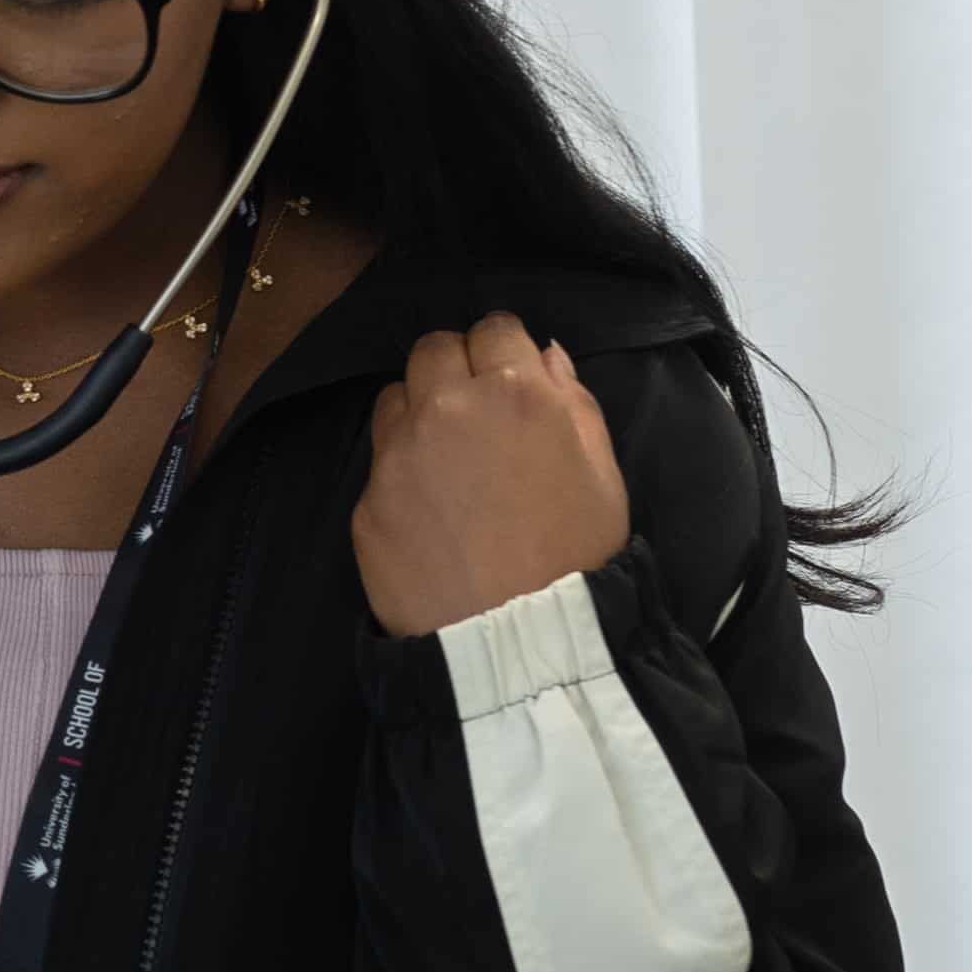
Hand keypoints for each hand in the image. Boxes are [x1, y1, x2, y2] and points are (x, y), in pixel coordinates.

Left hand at [352, 315, 629, 637]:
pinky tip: (427, 510)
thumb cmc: (578, 556)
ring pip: (394, 398)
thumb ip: (572, 400)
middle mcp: (447, 410)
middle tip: (475, 412)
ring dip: (417, 412)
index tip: (508, 378)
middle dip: (454, 369)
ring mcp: (398, 456)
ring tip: (446, 457)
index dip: (503, 350)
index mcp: (515, 393)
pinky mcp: (367, 503)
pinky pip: (379, 464)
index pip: (493, 328)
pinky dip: (399, 473)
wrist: (518, 643)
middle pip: (432, 350)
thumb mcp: (604, 472)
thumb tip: (542, 353)